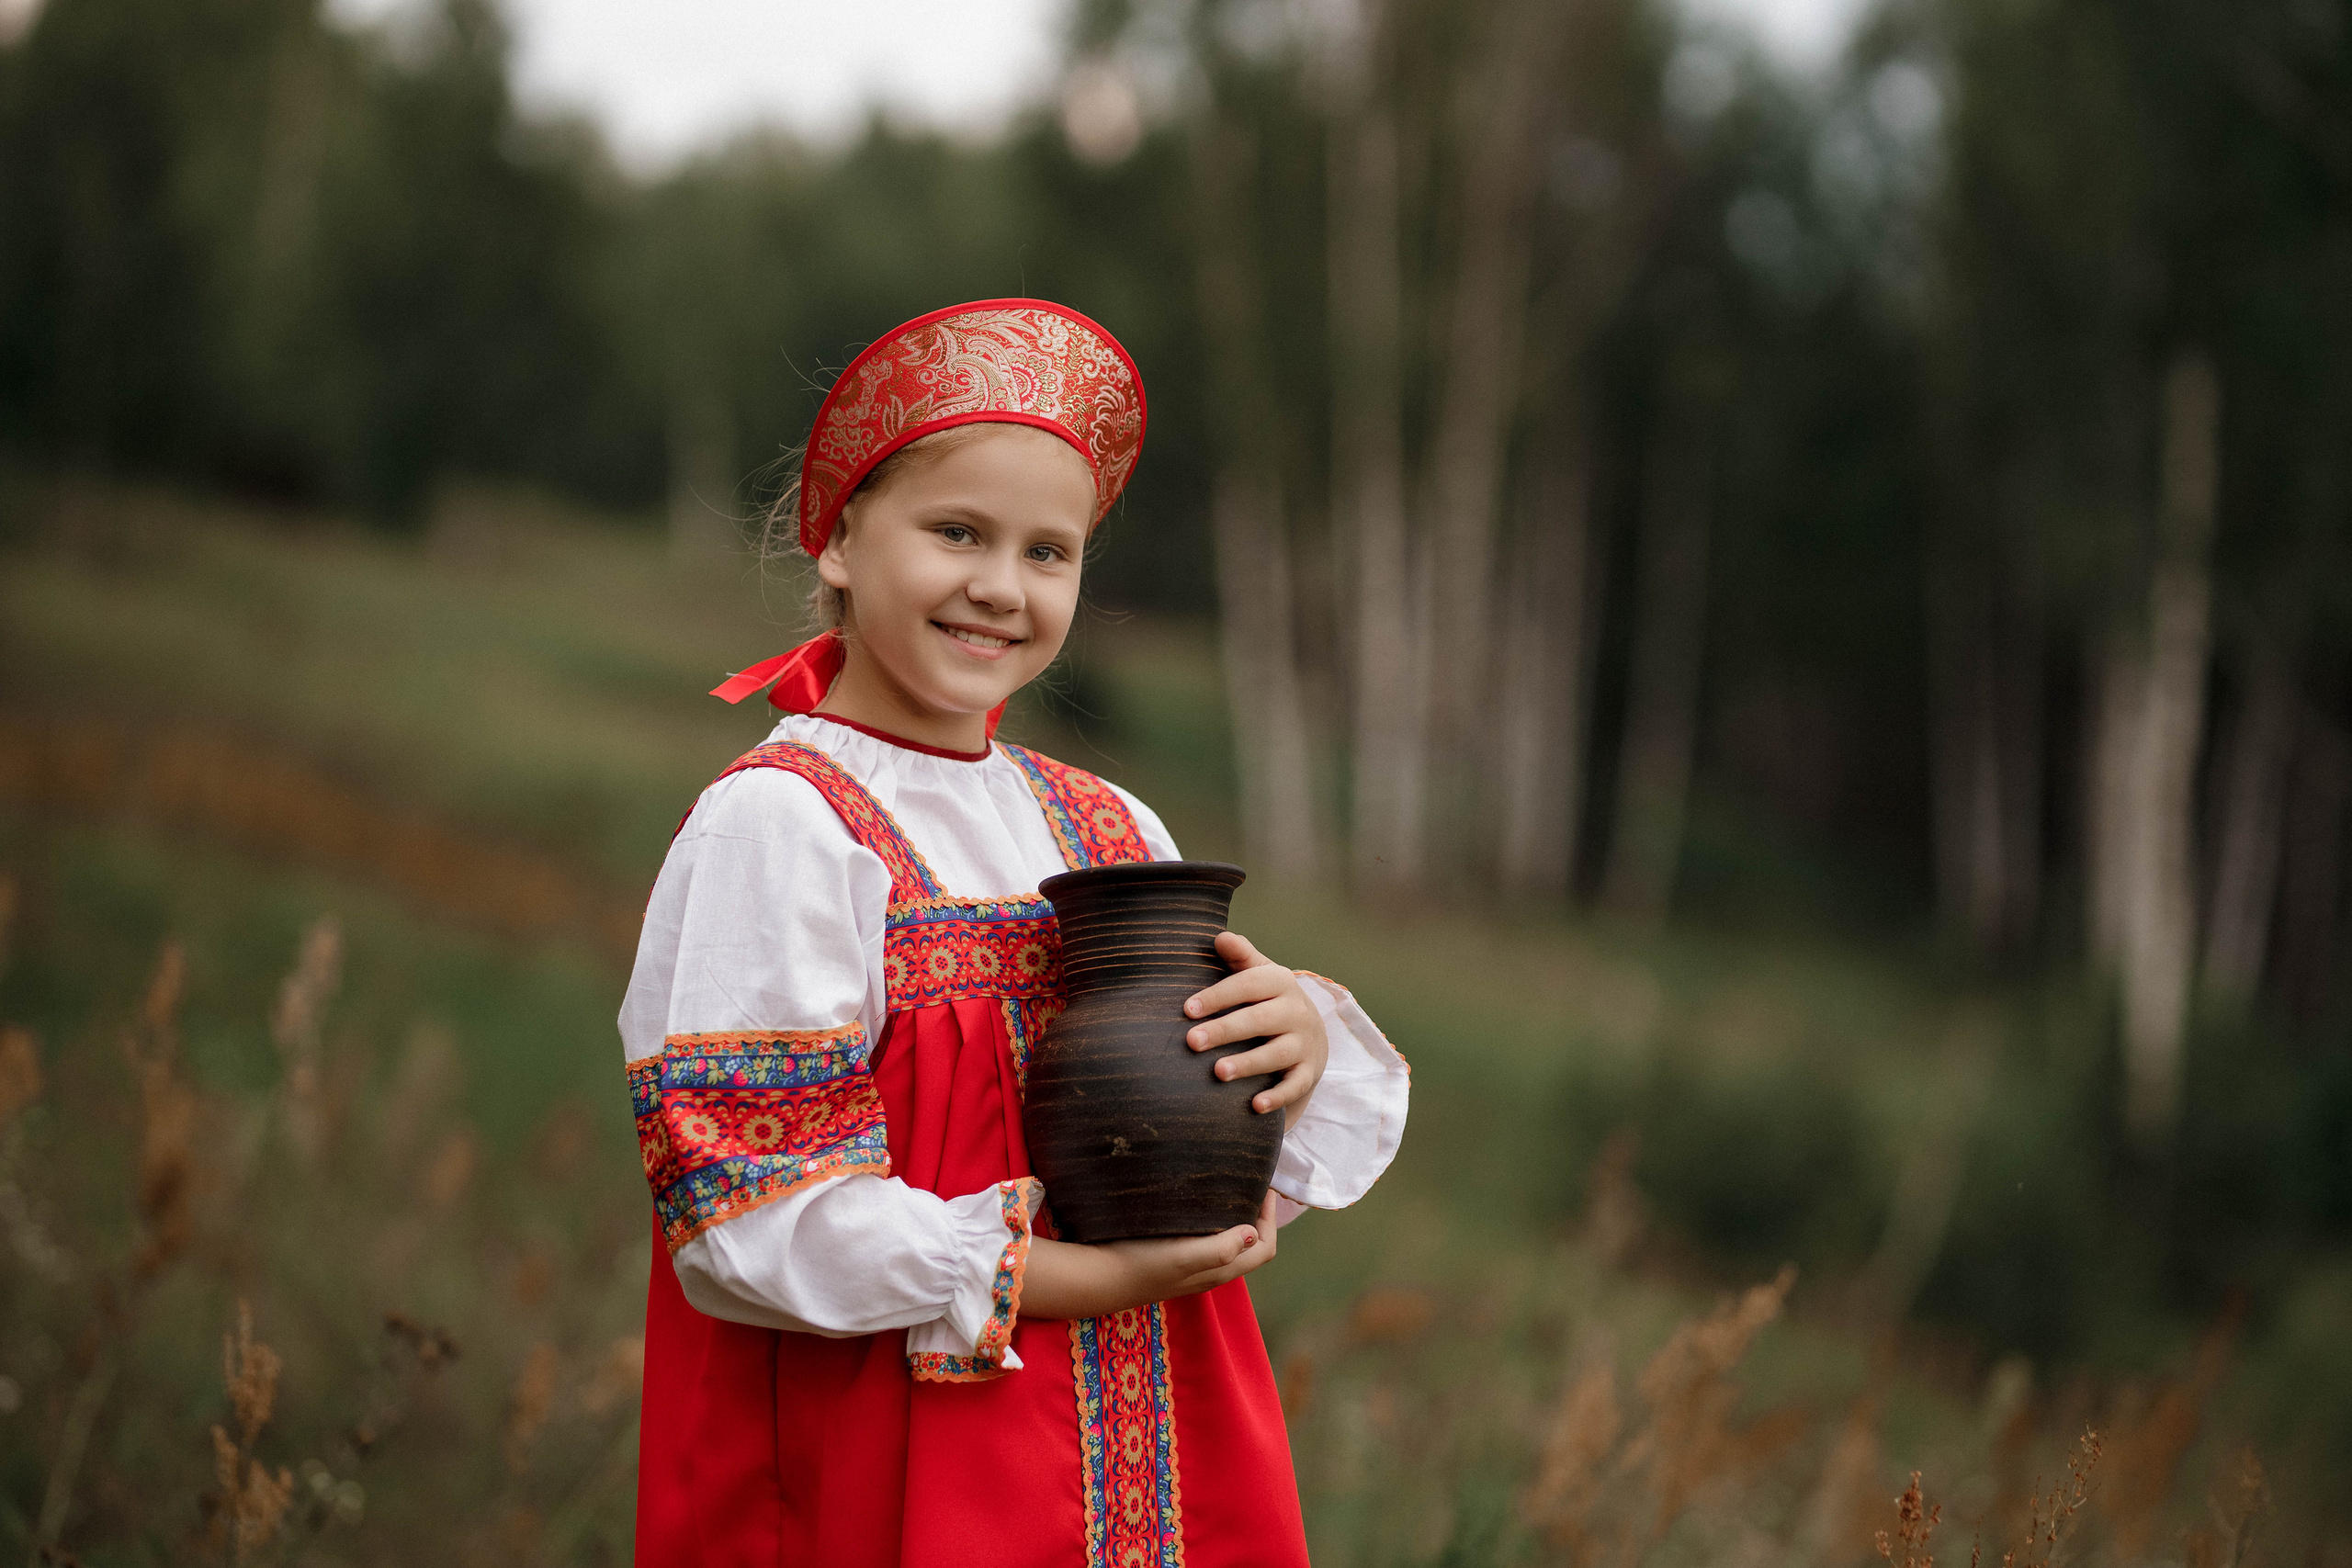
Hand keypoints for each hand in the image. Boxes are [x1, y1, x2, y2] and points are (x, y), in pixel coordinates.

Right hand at [1020, 1190, 1278, 1319]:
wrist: (1101, 1277)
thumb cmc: (1142, 1265)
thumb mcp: (1183, 1257)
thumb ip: (1220, 1249)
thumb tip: (1252, 1232)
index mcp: (1220, 1271)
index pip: (1264, 1248)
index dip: (1271, 1219)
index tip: (1265, 1187)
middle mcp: (1211, 1271)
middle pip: (1251, 1246)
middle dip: (1258, 1215)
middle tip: (1253, 1181)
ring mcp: (1192, 1266)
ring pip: (1229, 1242)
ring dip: (1237, 1217)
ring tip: (1231, 1185)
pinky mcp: (1175, 1258)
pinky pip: (1207, 1239)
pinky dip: (1215, 1220)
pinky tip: (1200, 1201)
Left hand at [1183, 932, 1328, 1127]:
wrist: (1313, 1034)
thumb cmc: (1270, 1000)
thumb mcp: (1260, 973)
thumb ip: (1240, 956)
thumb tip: (1219, 937)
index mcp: (1280, 983)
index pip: (1248, 985)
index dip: (1218, 996)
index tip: (1187, 1009)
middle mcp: (1295, 1012)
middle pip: (1260, 1020)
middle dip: (1226, 1030)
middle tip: (1192, 1041)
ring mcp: (1304, 1044)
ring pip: (1276, 1054)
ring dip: (1248, 1064)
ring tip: (1218, 1072)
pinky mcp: (1308, 1073)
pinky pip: (1294, 1086)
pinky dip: (1278, 1097)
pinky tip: (1255, 1106)